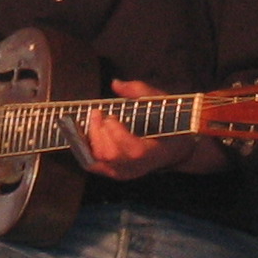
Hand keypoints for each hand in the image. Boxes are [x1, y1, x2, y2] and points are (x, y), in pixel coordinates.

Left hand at [69, 80, 223, 181]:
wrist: (173, 149)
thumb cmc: (167, 123)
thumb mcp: (160, 102)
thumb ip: (138, 90)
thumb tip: (115, 83)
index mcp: (154, 152)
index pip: (134, 151)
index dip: (118, 134)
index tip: (111, 116)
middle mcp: (138, 167)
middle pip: (111, 155)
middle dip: (99, 131)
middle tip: (97, 113)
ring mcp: (125, 173)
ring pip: (99, 160)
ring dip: (92, 137)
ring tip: (94, 120)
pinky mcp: (114, 173)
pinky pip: (92, 165)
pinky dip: (84, 149)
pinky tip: (84, 134)